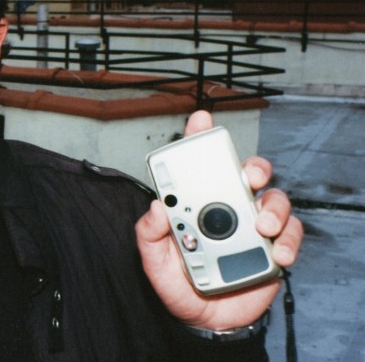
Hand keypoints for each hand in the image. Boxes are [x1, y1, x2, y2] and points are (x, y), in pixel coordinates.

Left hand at [135, 110, 303, 329]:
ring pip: (275, 201)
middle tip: (248, 175)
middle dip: (252, 166)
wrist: (203, 320)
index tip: (200, 119)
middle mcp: (228, 208)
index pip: (199, 166)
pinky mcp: (274, 248)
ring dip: (273, 209)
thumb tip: (155, 207)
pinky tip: (278, 253)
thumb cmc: (177, 283)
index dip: (200, 138)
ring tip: (262, 226)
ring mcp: (254, 227)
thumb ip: (148, 233)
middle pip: (247, 173)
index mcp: (197, 204)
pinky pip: (290, 236)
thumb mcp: (153, 260)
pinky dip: (288, 241)